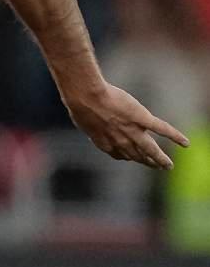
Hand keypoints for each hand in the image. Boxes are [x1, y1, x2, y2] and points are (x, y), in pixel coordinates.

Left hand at [65, 81, 188, 169]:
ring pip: (151, 150)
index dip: (127, 157)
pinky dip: (175, 137)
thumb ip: (92, 125)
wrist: (88, 98)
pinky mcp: (143, 120)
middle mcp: (121, 142)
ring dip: (160, 159)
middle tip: (158, 167)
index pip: (120, 155)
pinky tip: (185, 143)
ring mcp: (133, 132)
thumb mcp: (84, 120)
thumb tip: (89, 121)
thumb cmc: (81, 106)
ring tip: (168, 166)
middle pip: (138, 157)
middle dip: (148, 163)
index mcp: (107, 144)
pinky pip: (162, 130)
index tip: (131, 158)